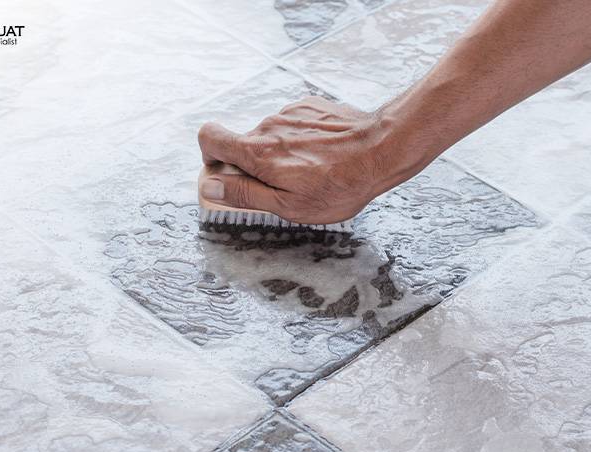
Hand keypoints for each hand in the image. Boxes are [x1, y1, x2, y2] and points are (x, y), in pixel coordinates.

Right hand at [197, 96, 399, 223]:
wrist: (381, 149)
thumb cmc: (339, 185)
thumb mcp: (288, 205)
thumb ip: (244, 194)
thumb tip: (211, 187)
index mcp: (258, 152)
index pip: (210, 137)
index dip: (209, 155)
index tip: (223, 171)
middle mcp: (268, 126)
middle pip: (244, 142)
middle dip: (254, 164)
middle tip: (284, 185)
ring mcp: (289, 112)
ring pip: (270, 136)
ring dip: (280, 153)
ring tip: (311, 170)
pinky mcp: (309, 106)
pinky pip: (292, 125)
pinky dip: (299, 140)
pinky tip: (322, 154)